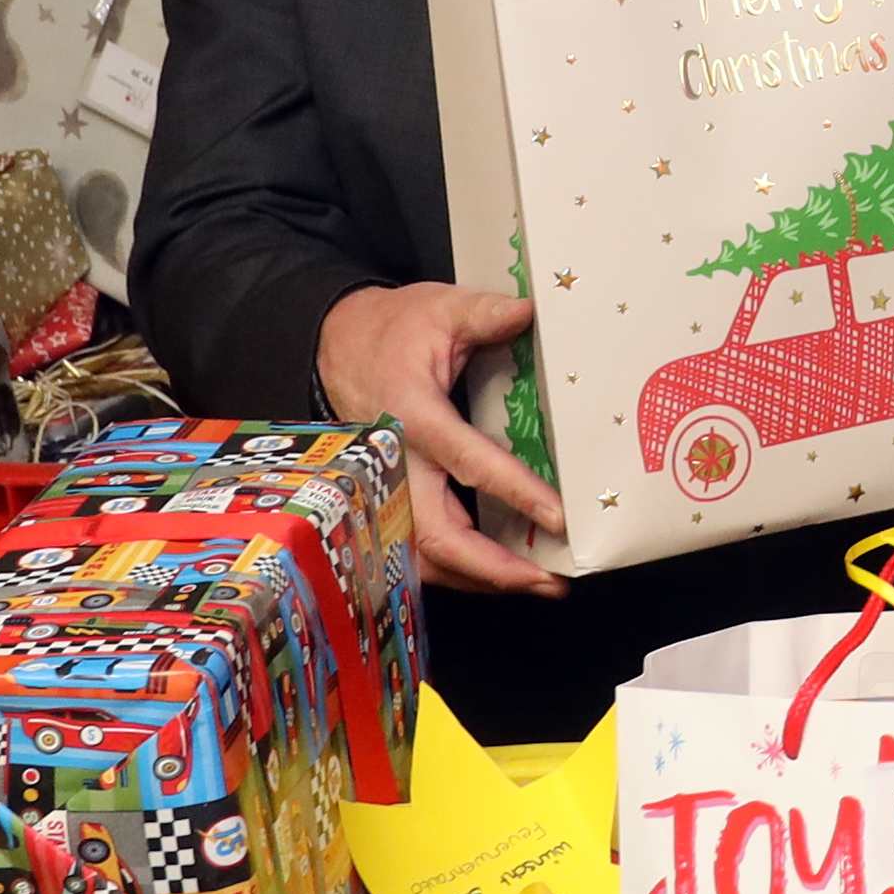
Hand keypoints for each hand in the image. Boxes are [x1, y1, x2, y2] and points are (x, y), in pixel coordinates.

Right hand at [322, 278, 564, 596]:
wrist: (337, 344)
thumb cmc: (394, 329)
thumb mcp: (440, 308)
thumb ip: (485, 313)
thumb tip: (528, 311)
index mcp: (413, 413)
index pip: (465, 460)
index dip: (512, 490)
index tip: (556, 515)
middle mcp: (395, 462)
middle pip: (437, 532)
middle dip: (493, 566)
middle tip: (548, 580)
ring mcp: (386, 488)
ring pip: (423, 553)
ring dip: (477, 578)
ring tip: (535, 585)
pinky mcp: (385, 500)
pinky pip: (416, 548)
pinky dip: (457, 569)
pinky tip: (496, 575)